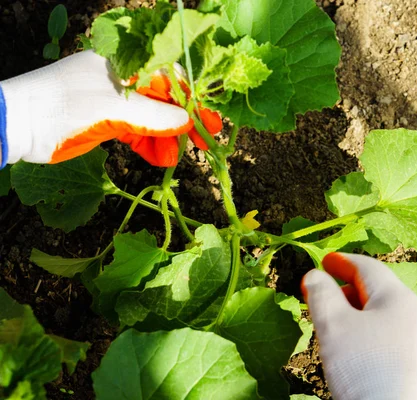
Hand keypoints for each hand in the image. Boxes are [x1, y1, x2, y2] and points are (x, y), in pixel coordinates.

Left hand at [0, 51, 194, 166]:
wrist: (18, 125)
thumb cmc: (62, 106)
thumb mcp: (112, 109)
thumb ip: (153, 116)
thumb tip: (187, 122)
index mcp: (123, 64)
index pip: (169, 78)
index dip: (193, 100)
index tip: (211, 122)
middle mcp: (122, 80)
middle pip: (164, 100)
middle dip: (183, 122)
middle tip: (203, 143)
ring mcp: (114, 101)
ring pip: (152, 119)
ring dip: (167, 138)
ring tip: (176, 158)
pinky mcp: (108, 121)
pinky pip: (137, 131)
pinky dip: (150, 144)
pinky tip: (161, 158)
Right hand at [301, 253, 416, 399]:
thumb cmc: (363, 370)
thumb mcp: (334, 324)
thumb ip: (321, 293)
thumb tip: (315, 275)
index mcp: (401, 298)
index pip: (368, 268)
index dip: (342, 262)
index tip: (323, 261)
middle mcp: (416, 315)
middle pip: (377, 290)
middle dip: (345, 288)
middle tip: (320, 293)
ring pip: (382, 314)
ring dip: (354, 311)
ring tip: (331, 320)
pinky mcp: (415, 363)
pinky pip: (388, 334)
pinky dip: (365, 330)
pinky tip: (350, 345)